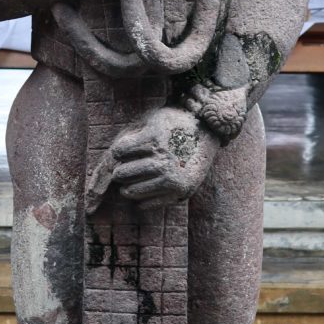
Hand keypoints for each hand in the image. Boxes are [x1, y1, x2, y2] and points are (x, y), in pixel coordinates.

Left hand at [86, 106, 218, 211]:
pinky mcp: (180, 191)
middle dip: (121, 171)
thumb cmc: (177, 123)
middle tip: (125, 170)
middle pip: (122, 173)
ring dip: (128, 187)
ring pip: (132, 190)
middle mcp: (163, 161)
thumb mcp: (154, 120)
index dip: (119, 151)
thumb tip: (113, 155)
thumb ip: (134, 135)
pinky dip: (142, 200)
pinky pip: (148, 203)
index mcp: (154, 140)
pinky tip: (144, 192)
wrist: (209, 131)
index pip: (119, 151)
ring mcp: (172, 178)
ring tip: (131, 183)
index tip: (124, 152)